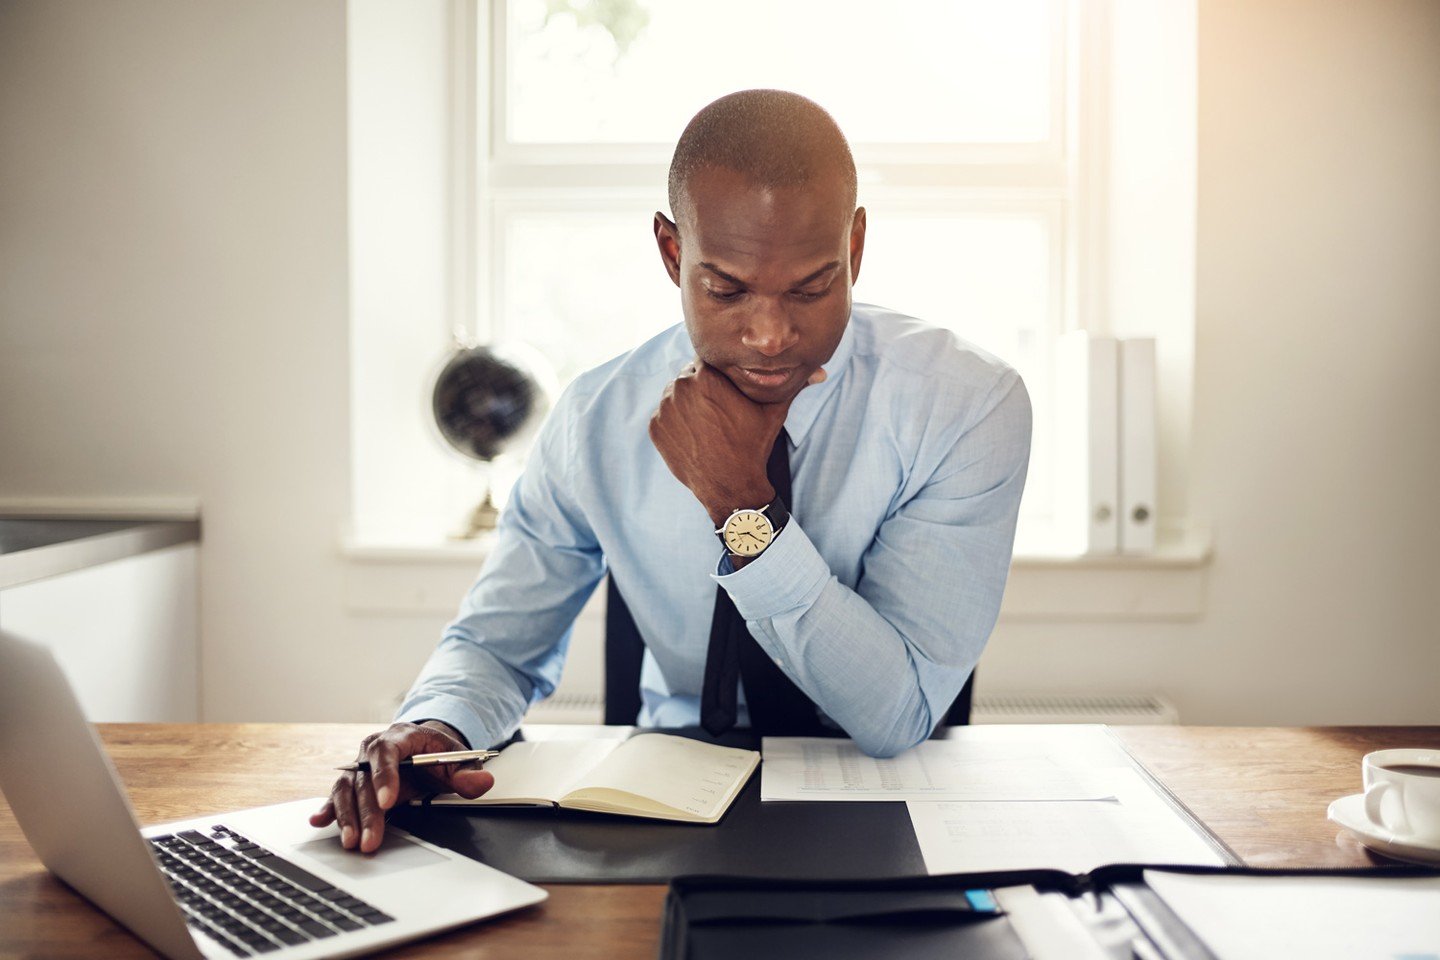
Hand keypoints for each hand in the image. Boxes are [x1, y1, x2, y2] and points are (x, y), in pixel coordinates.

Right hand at [308, 720, 493, 852]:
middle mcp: (373, 749)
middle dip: (367, 811)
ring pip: (347, 789)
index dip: (385, 776)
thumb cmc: (437, 753)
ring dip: (346, 816)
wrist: (423, 746)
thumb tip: (483, 782)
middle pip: (364, 779)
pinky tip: (319, 821)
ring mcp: (359, 766)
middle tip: (370, 838)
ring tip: (351, 841)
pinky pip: (336, 795)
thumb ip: (468, 773)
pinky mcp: (352, 782)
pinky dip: (327, 808)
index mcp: (400, 736)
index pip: (387, 752)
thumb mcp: (457, 759)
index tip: (388, 801)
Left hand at [649, 360, 825, 524]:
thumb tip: (820, 372)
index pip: (709, 360)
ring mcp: (665, 407)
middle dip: (703, 388)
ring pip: (676, 394)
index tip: (727, 389)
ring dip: (688, 404)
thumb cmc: (753, 445)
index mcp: (708, 375)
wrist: (731, 486)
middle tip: (720, 410)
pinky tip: (696, 435)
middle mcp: (681, 386)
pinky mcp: (655, 427)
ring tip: (709, 424)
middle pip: (690, 376)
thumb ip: (792, 386)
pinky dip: (676, 422)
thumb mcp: (775, 412)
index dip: (720, 373)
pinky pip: (664, 415)